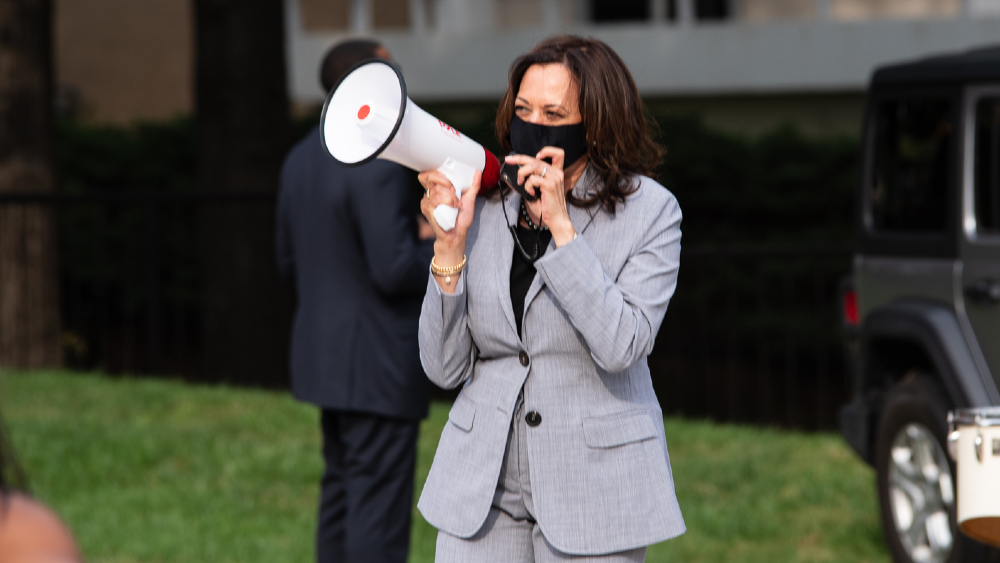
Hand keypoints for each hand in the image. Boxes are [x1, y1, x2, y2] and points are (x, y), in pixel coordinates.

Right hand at [418, 169, 480, 291]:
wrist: (457, 237)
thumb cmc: (460, 221)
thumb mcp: (469, 201)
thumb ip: (473, 186)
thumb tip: (478, 172)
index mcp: (438, 190)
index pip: (429, 175)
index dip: (437, 173)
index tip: (449, 178)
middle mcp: (430, 195)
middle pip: (429, 178)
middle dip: (445, 182)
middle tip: (454, 190)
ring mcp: (427, 203)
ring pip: (433, 190)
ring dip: (449, 196)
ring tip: (456, 205)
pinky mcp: (427, 211)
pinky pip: (432, 201)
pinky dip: (445, 203)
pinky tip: (452, 209)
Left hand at [504, 147, 575, 246]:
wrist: (555, 220)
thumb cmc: (545, 207)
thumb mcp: (533, 191)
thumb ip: (526, 182)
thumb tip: (509, 177)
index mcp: (556, 173)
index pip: (558, 154)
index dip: (546, 150)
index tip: (535, 155)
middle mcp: (557, 173)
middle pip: (536, 159)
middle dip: (519, 158)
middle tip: (508, 160)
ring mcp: (554, 178)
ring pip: (533, 166)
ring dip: (522, 172)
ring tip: (520, 182)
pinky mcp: (550, 185)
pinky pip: (533, 179)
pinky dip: (527, 185)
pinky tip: (531, 193)